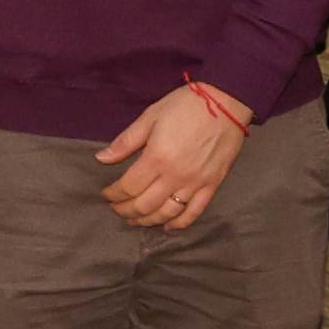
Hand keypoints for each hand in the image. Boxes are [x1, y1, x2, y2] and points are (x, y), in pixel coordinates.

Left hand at [94, 81, 243, 230]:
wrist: (226, 102)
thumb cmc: (186, 105)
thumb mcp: (151, 116)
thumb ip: (126, 141)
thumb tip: (102, 159)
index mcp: (156, 158)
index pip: (129, 187)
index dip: (114, 195)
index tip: (106, 195)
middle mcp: (174, 176)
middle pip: (145, 205)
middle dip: (126, 211)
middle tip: (117, 210)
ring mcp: (195, 183)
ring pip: (167, 213)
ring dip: (148, 220)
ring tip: (136, 220)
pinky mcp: (212, 186)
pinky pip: (194, 212)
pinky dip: (179, 224)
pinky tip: (167, 226)